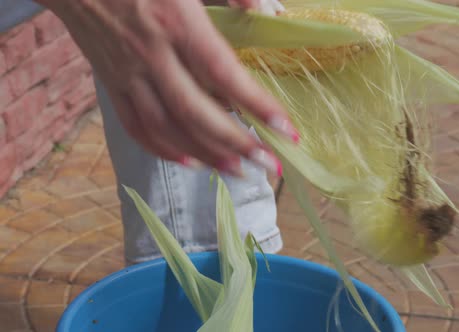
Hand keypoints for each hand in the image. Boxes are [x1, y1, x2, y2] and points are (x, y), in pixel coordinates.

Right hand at [41, 0, 295, 176]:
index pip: (224, 75)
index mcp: (177, 23)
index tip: (287, 131)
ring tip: (238, 171)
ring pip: (166, 128)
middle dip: (236, 144)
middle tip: (268, 164)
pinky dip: (162, 150)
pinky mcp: (111, 84)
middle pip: (196, 113)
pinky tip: (189, 161)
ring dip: (205, 155)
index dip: (257, 106)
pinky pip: (135, 126)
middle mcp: (152, 55)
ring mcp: (128, 74)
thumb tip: (266, 11)